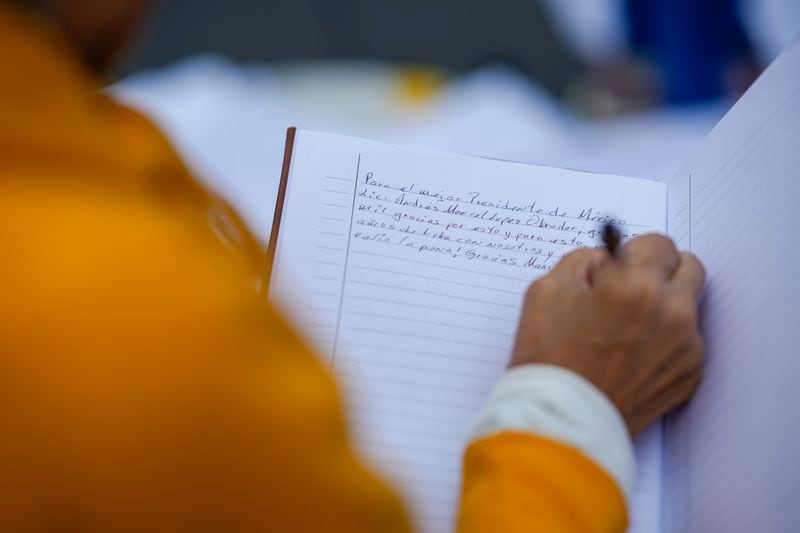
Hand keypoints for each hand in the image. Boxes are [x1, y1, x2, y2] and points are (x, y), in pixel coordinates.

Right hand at [511, 234, 705, 434]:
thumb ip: (583, 261)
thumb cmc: (547, 356)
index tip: (619, 265)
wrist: (560, 421)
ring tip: (627, 328)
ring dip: (664, 306)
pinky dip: (665, 341)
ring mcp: (686, 347)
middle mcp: (672, 312)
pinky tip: (631, 356)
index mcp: (636, 285)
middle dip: (661, 270)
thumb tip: (607, 260)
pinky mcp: (689, 375)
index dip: (634, 251)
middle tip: (631, 288)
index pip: (659, 242)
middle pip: (689, 266)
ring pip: (688, 306)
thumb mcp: (546, 289)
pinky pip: (686, 341)